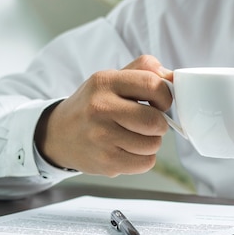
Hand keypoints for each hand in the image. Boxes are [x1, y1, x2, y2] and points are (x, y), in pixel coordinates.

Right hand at [35, 55, 173, 176]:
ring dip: (151, 143)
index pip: (153, 85)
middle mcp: (100, 108)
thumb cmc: (93, 105)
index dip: (165, 96)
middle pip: (155, 121)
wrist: (59, 134)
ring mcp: (101, 137)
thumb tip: (174, 78)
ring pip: (153, 144)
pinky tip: (128, 150)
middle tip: (148, 124)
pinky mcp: (105, 162)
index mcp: (105, 81)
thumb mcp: (112, 78)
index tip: (159, 102)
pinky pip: (145, 163)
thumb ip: (144, 71)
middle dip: (160, 124)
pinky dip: (143, 159)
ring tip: (134, 137)